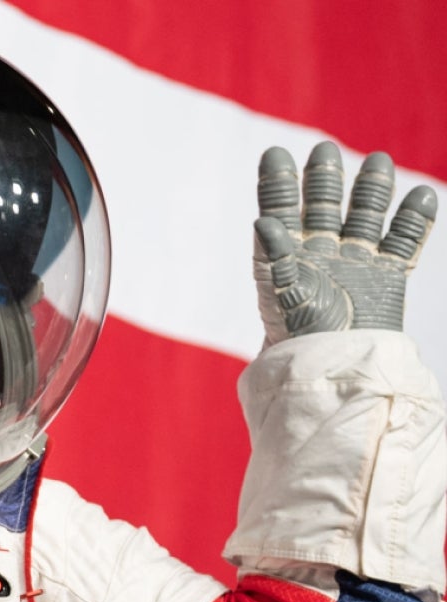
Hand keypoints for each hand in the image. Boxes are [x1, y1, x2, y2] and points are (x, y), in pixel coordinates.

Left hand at [252, 141, 436, 346]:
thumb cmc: (302, 338)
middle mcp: (321, 254)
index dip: (278, 184)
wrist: (338, 368)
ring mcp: (355, 262)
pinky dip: (413, 220)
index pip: (281, 211)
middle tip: (324, 150)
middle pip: (324, 206)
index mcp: (288, 256)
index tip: (274, 153)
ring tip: (379, 161)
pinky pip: (403, 242)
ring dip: (372, 189)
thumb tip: (262, 221)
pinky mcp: (387, 276)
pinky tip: (422, 195)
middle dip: (324, 178)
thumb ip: (274, 258)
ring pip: (365, 215)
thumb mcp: (282, 296)